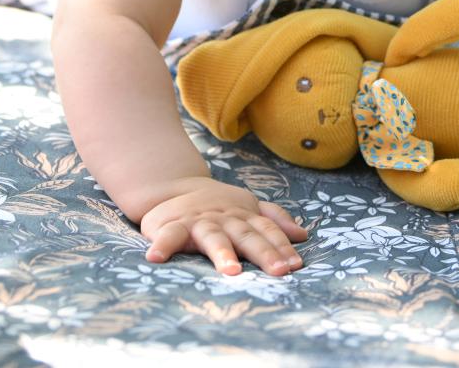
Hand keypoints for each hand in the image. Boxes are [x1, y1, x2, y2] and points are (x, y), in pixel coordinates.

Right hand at [139, 177, 307, 275]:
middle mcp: (224, 219)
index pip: (267, 230)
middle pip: (246, 235)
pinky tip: (157, 258)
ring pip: (212, 237)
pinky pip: (168, 237)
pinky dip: (163, 246)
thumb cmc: (217, 207)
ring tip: (232, 270)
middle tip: (278, 271)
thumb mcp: (247, 208)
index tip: (294, 265)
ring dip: (222, 252)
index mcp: (243, 216)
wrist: (172, 186)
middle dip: (263, 252)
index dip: (281, 246)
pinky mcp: (171, 226)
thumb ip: (273, 220)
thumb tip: (302, 235)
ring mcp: (198, 222)